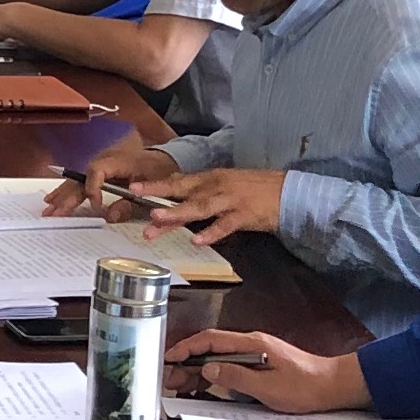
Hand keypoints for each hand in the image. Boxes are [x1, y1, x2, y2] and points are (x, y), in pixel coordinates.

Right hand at [51, 141, 176, 213]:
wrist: (162, 160)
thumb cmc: (158, 171)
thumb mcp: (151, 187)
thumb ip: (130, 203)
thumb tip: (109, 216)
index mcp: (117, 161)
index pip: (96, 171)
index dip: (93, 187)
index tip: (96, 205)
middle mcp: (103, 162)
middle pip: (80, 179)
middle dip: (67, 197)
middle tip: (54, 213)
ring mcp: (98, 167)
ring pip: (75, 181)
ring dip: (61, 195)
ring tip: (48, 209)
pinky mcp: (97, 174)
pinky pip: (78, 183)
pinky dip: (66, 192)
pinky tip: (53, 200)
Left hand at [142, 165, 285, 244]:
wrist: (286, 191)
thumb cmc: (252, 189)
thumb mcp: (223, 184)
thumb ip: (199, 190)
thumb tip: (174, 191)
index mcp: (209, 179)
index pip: (177, 181)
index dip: (155, 185)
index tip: (132, 188)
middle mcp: (215, 186)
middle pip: (182, 190)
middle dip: (158, 194)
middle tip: (135, 197)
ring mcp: (229, 200)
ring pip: (199, 206)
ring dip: (177, 213)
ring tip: (157, 219)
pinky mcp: (244, 215)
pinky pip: (225, 225)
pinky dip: (211, 233)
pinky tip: (197, 241)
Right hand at [167, 328, 362, 409]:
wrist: (333, 386)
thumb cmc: (306, 387)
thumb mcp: (269, 388)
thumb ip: (236, 377)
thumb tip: (207, 369)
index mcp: (251, 344)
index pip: (210, 340)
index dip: (186, 348)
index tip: (169, 358)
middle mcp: (251, 344)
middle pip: (210, 348)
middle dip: (187, 362)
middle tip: (170, 379)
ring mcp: (256, 352)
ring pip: (218, 357)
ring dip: (199, 369)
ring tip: (182, 385)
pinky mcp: (260, 363)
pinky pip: (230, 364)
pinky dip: (214, 373)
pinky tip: (206, 385)